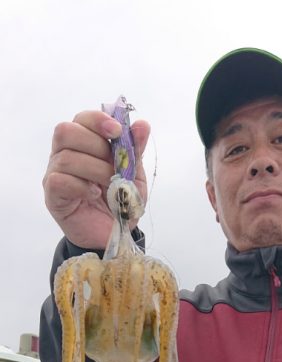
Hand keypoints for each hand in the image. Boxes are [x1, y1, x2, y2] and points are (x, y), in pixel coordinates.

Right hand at [43, 110, 150, 248]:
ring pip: (66, 157)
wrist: (114, 235)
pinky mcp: (53, 195)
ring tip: (110, 184)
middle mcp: (64, 154)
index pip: (81, 119)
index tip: (117, 132)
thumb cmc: (120, 202)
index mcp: (83, 144)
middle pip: (66, 131)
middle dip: (96, 145)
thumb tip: (142, 125)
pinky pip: (59, 180)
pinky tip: (94, 194)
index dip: (98, 120)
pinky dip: (81, 185)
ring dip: (95, 169)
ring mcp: (55, 174)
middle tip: (114, 166)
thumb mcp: (134, 176)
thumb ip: (135, 151)